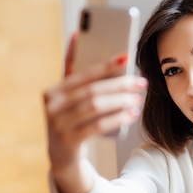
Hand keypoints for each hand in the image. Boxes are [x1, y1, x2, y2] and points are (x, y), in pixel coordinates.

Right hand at [42, 33, 146, 192]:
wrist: (62, 157)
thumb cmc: (70, 121)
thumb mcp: (68, 99)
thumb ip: (74, 74)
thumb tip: (77, 35)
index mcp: (52, 91)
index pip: (82, 74)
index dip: (104, 65)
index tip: (126, 57)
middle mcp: (51, 106)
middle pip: (91, 90)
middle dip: (120, 84)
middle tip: (140, 81)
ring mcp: (58, 125)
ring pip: (96, 107)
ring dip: (121, 101)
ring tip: (137, 98)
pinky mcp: (69, 141)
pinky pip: (98, 126)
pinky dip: (118, 118)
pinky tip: (131, 113)